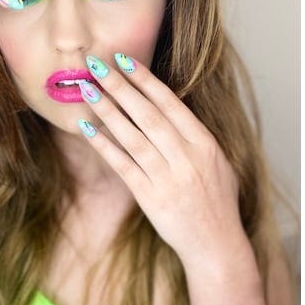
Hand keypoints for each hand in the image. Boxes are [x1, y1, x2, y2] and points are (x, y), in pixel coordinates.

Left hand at [77, 54, 249, 270]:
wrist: (216, 244)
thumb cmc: (217, 200)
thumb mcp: (218, 161)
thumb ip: (194, 135)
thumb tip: (169, 108)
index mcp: (204, 143)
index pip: (170, 103)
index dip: (145, 80)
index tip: (125, 60)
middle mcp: (185, 156)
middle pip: (147, 114)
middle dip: (121, 86)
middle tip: (98, 64)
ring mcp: (167, 177)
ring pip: (132, 136)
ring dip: (108, 110)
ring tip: (88, 88)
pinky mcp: (149, 197)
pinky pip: (122, 165)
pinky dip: (103, 145)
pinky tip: (87, 128)